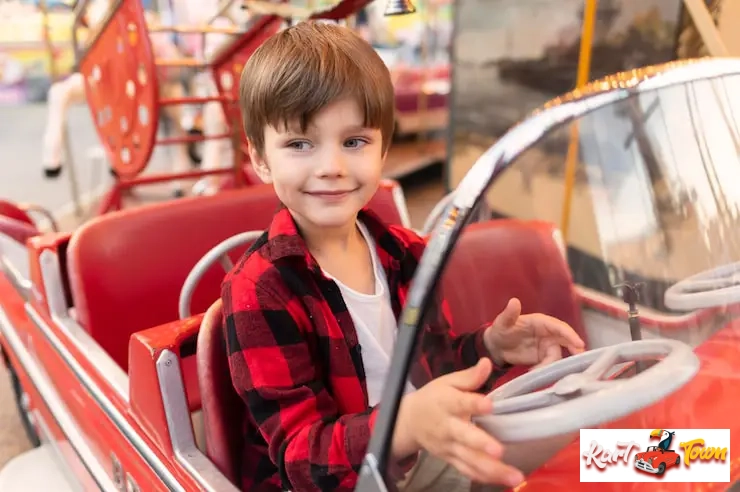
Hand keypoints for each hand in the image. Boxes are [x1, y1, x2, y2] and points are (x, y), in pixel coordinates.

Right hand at [392, 359, 524, 486]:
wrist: (408, 421)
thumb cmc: (433, 398)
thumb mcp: (447, 382)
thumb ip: (469, 377)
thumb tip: (487, 363)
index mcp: (446, 403)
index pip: (460, 403)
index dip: (474, 404)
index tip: (489, 405)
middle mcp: (447, 427)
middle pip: (464, 436)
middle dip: (481, 444)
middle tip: (499, 451)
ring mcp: (448, 446)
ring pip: (469, 460)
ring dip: (492, 470)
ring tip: (515, 476)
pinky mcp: (450, 459)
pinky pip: (467, 471)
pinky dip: (484, 478)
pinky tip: (503, 481)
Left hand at [484, 298, 584, 368]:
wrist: (496, 347)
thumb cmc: (501, 330)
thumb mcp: (502, 322)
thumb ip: (509, 314)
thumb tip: (514, 301)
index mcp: (541, 322)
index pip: (559, 327)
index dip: (570, 335)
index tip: (579, 344)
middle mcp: (548, 334)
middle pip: (566, 340)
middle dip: (575, 349)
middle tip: (579, 359)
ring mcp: (547, 346)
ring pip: (557, 355)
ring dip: (552, 364)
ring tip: (536, 369)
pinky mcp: (543, 358)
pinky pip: (550, 365)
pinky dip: (545, 370)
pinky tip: (534, 372)